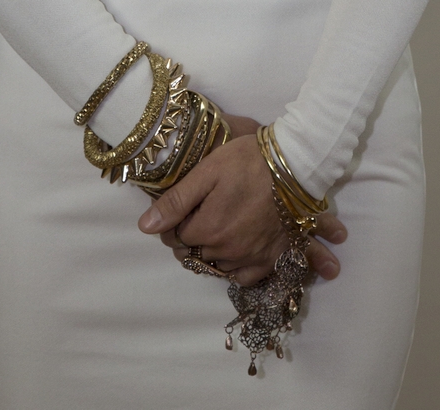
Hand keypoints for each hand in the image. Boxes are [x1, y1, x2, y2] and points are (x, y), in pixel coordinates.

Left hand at [137, 114, 345, 284]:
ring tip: (215, 230)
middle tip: (197, 216)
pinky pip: (245, 278)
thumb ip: (176, 201)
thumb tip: (145, 227)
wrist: (295, 165)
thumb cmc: (247, 161)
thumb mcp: (207, 171)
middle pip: (195, 255)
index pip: (175, 238)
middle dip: (190, 239)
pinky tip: (234, 252)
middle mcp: (227, 251)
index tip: (180, 210)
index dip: (172, 223)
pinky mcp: (271, 259)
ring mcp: (250, 258)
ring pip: (217, 267)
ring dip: (211, 253)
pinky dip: (235, 269)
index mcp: (208, 230)